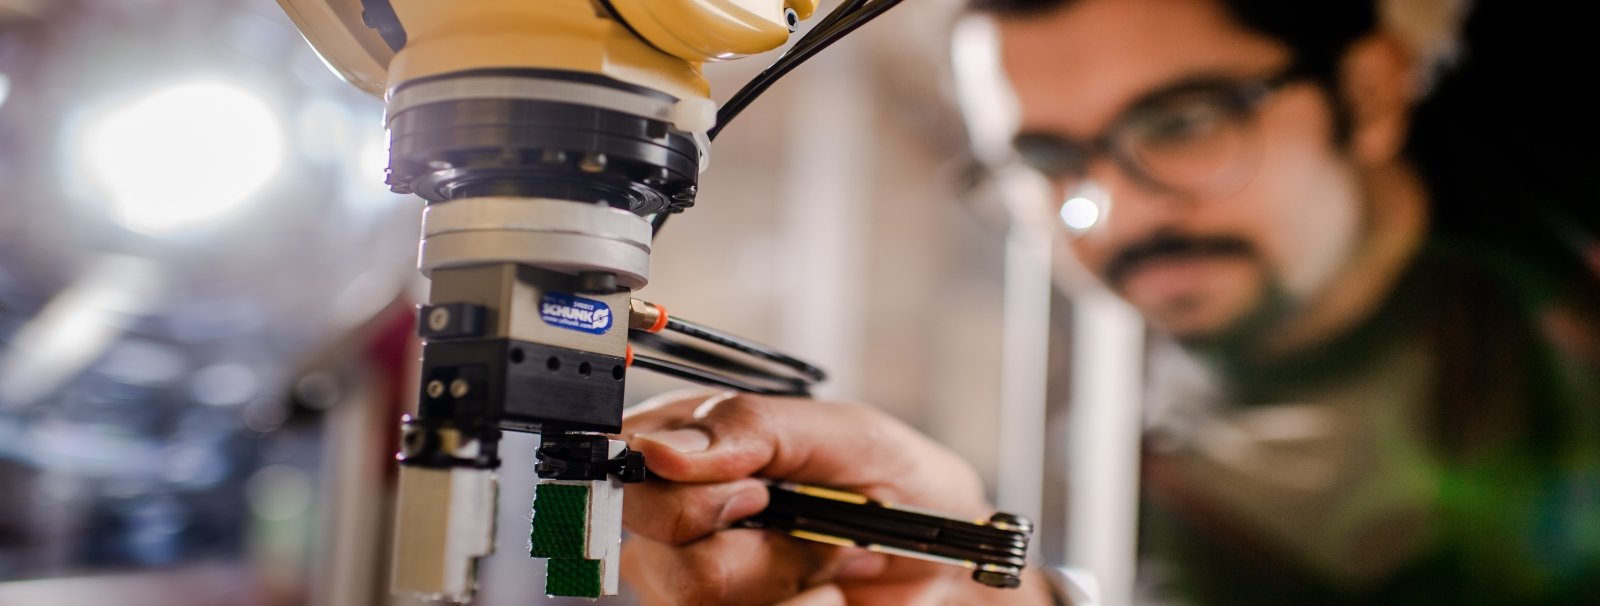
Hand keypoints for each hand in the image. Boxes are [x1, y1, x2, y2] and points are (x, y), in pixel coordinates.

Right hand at [619, 391, 1055, 604]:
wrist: (954, 568)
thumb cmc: (901, 489)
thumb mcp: (848, 434)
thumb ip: (756, 426)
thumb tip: (667, 449)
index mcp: (694, 446)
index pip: (628, 460)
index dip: (676, 478)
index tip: (752, 488)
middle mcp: (683, 519)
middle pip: (655, 543)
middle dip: (750, 538)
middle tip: (800, 518)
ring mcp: (699, 584)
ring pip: (698, 595)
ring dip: (785, 578)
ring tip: (825, 557)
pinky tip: (826, 593)